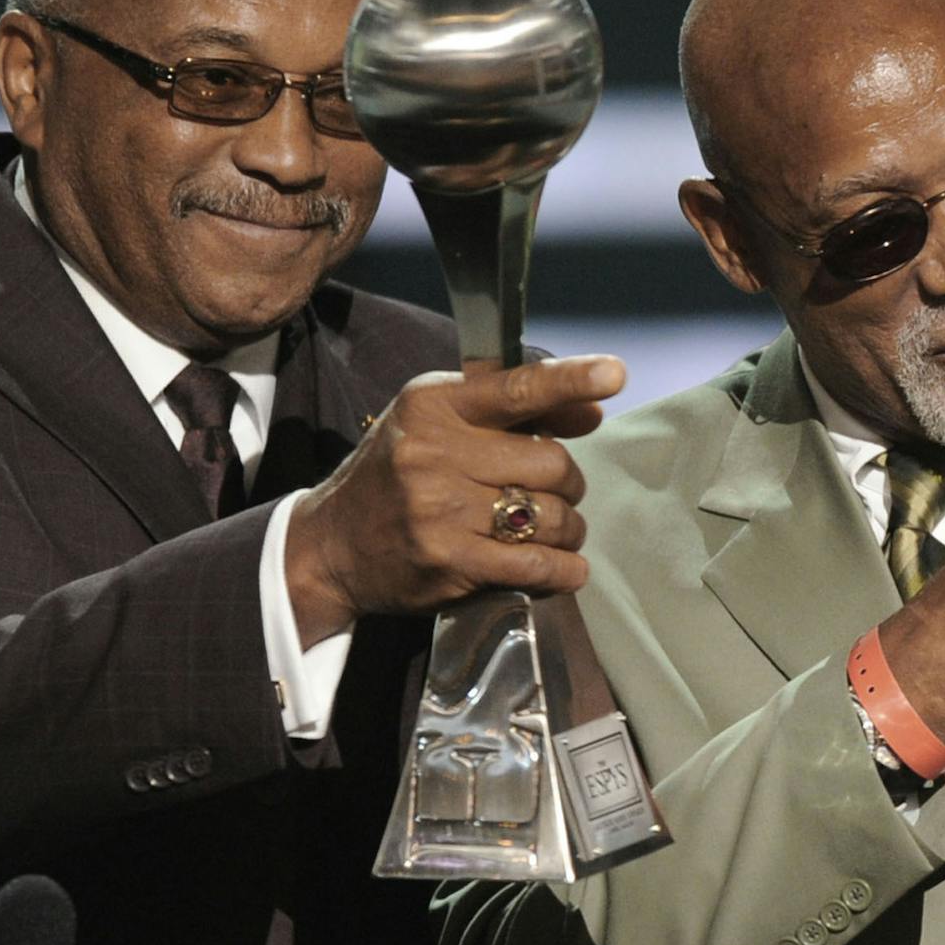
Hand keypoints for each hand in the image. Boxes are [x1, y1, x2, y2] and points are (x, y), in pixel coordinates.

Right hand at [285, 355, 625, 643]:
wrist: (330, 545)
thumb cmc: (398, 475)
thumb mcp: (440, 425)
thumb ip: (516, 411)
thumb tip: (594, 406)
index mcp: (434, 404)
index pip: (516, 387)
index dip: (570, 379)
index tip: (613, 375)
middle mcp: (433, 451)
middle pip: (550, 461)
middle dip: (568, 482)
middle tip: (554, 492)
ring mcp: (438, 509)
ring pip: (549, 516)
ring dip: (567, 528)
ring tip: (553, 531)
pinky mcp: (447, 561)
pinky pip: (534, 564)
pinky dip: (563, 569)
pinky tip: (565, 568)